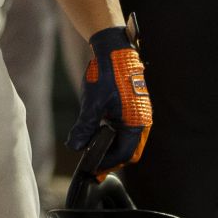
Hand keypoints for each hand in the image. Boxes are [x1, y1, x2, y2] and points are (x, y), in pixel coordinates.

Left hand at [68, 19, 151, 176]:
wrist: (113, 50)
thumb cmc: (106, 74)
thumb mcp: (93, 103)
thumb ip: (85, 127)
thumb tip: (75, 146)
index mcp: (137, 122)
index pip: (125, 153)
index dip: (108, 162)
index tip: (92, 167)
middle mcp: (142, 120)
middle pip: (129, 150)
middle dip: (112, 158)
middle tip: (93, 163)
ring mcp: (138, 113)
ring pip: (127, 140)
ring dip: (112, 146)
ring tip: (93, 149)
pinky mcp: (133, 107)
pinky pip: (126, 128)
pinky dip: (114, 135)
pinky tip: (98, 133)